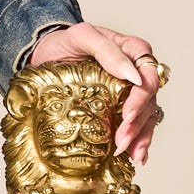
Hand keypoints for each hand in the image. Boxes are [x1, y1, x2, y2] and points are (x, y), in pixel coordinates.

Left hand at [26, 22, 167, 163]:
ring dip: (141, 138)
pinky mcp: (118, 108)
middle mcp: (135, 73)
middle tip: (122, 141)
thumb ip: (107, 50)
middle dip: (138, 124)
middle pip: (149, 100)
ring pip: (147, 117)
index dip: (142, 97)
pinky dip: (137, 142)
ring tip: (132, 155)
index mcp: (132, 52)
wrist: (44, 55)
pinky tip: (134, 157)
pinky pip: (136, 126)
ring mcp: (128, 92)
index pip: (148, 75)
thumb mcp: (81, 36)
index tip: (127, 114)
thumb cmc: (64, 43)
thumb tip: (132, 74)